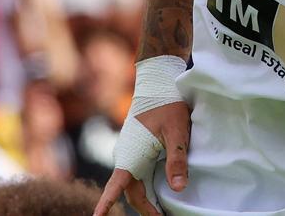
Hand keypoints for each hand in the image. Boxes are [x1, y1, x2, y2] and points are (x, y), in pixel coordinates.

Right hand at [94, 101, 190, 215]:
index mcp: (130, 156)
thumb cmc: (168, 104)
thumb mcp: (177, 131)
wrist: (159, 83)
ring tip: (161, 212)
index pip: (116, 187)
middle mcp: (126, 157)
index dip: (107, 204)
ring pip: (135, 185)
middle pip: (132, 192)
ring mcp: (130, 154)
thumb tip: (178, 188)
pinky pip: (139, 175)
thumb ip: (177, 160)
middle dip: (144, 209)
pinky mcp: (137, 149)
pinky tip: (159, 192)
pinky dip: (147, 187)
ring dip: (146, 199)